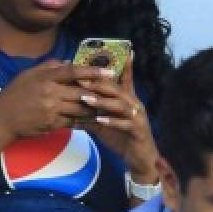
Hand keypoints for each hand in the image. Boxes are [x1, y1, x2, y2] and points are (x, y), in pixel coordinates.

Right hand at [0, 60, 110, 140]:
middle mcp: (50, 93)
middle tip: (114, 91)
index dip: (92, 71)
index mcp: (45, 78)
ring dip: (94, 108)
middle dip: (98, 92)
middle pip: (81, 92)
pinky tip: (93, 119)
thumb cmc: (15, 94)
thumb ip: (49, 66)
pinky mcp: (52, 124)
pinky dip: (84, 120)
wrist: (2, 119)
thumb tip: (68, 62)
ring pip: (80, 108)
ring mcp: (52, 110)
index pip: (73, 72)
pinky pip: (73, 122)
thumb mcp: (28, 74)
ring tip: (108, 106)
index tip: (108, 71)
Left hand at [75, 54, 158, 180]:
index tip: (109, 53)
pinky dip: (112, 121)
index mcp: (127, 99)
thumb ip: (92, 114)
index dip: (119, 66)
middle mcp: (134, 104)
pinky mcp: (138, 130)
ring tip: (86, 99)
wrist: (139, 158)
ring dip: (102, 101)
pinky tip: (99, 120)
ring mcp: (137, 117)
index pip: (123, 79)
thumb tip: (72, 109)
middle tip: (81, 80)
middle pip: (117, 89)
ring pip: (120, 104)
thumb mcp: (105, 124)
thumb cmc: (122, 138)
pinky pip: (125, 123)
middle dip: (98, 84)